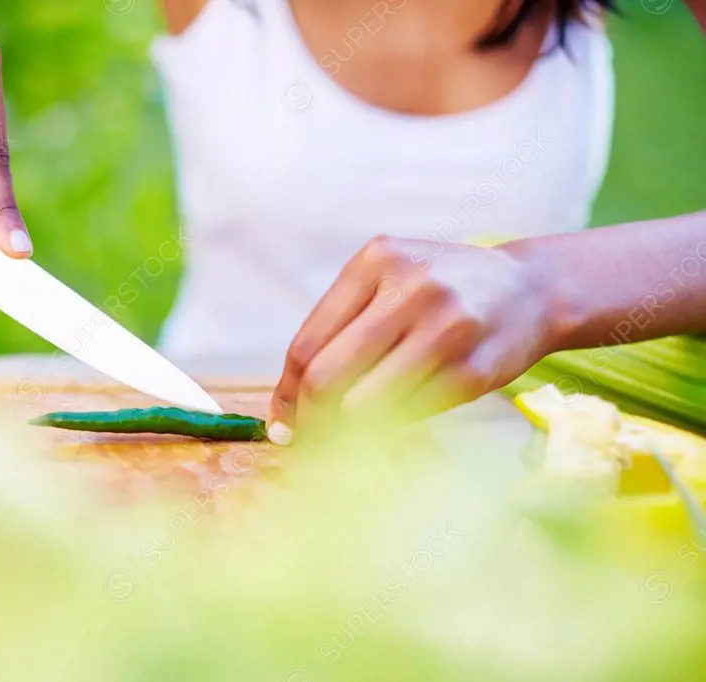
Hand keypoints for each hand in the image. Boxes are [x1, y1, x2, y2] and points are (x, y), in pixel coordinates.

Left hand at [267, 236, 558, 443]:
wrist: (528, 289)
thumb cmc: (440, 291)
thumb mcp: (388, 281)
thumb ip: (340, 325)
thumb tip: (289, 403)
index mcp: (376, 261)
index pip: (308, 345)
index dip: (288, 394)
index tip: (282, 421)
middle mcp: (411, 289)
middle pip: (328, 377)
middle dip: (309, 419)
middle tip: (306, 440)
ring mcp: (447, 329)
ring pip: (366, 404)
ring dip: (345, 431)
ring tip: (343, 437)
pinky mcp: (475, 370)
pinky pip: (411, 414)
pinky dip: (392, 427)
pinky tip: (391, 425)